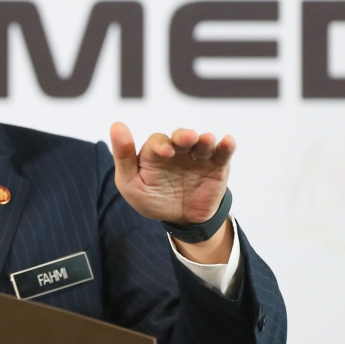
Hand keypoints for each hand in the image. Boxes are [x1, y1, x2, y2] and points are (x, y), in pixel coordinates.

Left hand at [109, 122, 234, 225]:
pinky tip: (228, 141)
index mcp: (155, 152)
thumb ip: (123, 157)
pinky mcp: (217, 166)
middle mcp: (178, 149)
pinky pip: (223, 153)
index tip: (165, 152)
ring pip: (202, 143)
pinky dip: (226, 146)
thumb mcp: (130, 183)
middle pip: (181, 137)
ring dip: (205, 140)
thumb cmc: (151, 197)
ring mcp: (198, 156)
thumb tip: (117, 125)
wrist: (181, 219)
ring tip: (206, 140)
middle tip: (187, 138)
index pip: (157, 142)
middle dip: (184, 136)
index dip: (160, 144)